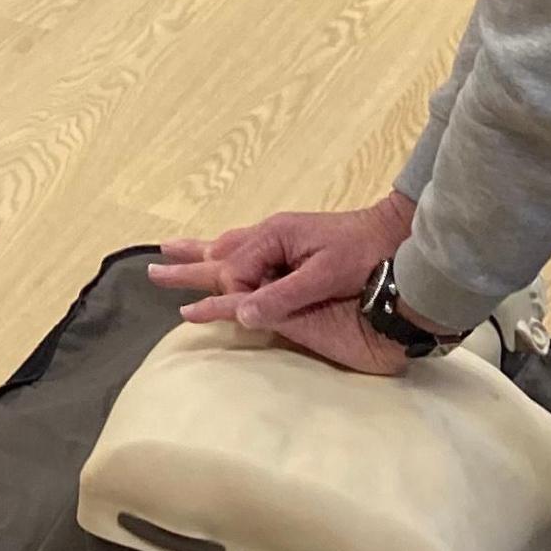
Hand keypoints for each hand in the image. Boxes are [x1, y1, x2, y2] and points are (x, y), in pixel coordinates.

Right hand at [149, 191, 422, 376]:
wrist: (396, 238)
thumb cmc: (363, 253)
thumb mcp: (323, 275)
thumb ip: (281, 296)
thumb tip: (240, 313)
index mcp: (274, 237)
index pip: (234, 272)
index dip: (233, 294)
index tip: (244, 311)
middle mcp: (270, 237)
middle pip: (220, 254)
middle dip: (187, 263)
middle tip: (153, 269)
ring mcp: (279, 242)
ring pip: (229, 250)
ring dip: (200, 255)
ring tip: (171, 254)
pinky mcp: (291, 249)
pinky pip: (247, 251)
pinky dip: (225, 253)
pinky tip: (217, 254)